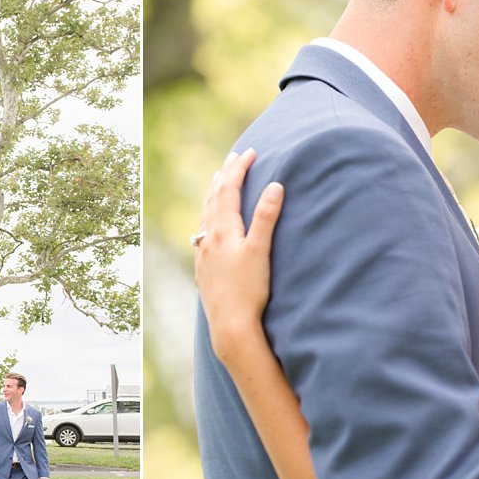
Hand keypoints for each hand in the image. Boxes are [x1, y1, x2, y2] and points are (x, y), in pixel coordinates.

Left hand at [194, 149, 283, 363]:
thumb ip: (266, 217)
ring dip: (214, 195)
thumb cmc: (249, 290)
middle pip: (214, 198)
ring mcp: (203, 254)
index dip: (239, 169)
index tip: (250, 152)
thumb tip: (275, 186)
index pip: (229, 190)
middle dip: (224, 175)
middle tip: (233, 158)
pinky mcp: (204, 269)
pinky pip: (203, 233)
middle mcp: (208, 238)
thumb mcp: (261, 251)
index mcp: (223, 230)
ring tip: (219, 182)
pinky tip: (210, 226)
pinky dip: (209, 218)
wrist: (230, 326)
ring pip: (205, 215)